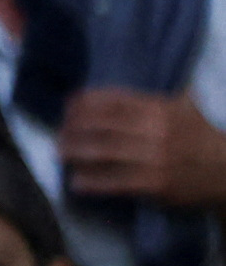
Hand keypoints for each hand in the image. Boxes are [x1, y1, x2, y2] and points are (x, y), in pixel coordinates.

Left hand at [57, 87, 225, 206]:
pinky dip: (93, 181)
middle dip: (74, 128)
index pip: (110, 100)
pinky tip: (76, 181)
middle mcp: (153, 131)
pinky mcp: (155, 184)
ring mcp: (153, 158)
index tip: (68, 105)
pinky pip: (116, 181)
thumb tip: (134, 81)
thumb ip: (157, 95)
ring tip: (60, 152)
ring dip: (76, 152)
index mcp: (158, 108)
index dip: (84, 102)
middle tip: (60, 131)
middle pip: (100, 125)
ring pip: (103, 152)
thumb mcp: (186, 106)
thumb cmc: (204, 137)